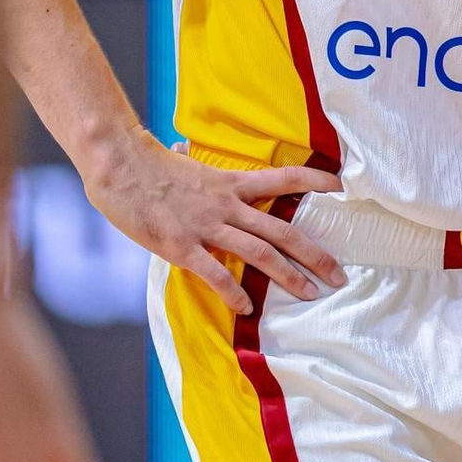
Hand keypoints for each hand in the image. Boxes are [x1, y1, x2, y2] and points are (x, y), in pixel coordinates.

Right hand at [85, 130, 343, 316]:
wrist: (118, 165)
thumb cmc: (149, 166)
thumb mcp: (185, 165)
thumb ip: (198, 170)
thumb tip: (184, 153)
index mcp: (232, 183)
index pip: (285, 178)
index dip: (316, 181)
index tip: (343, 188)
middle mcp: (227, 204)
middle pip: (282, 229)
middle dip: (315, 254)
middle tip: (339, 275)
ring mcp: (206, 226)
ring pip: (259, 252)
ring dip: (288, 276)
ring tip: (310, 294)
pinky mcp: (182, 246)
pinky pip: (215, 273)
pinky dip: (233, 292)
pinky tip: (246, 308)